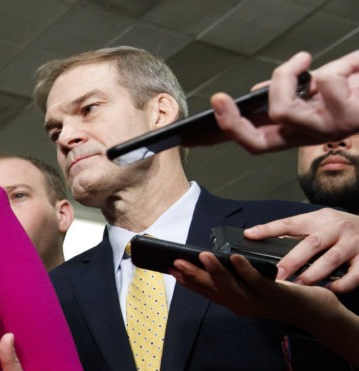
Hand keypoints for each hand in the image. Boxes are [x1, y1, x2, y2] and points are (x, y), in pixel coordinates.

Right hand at [171, 252, 334, 323]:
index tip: (172, 269)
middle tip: (177, 262)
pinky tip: (235, 257)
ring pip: (232, 286)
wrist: (315, 312)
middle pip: (214, 290)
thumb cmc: (283, 297)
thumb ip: (237, 282)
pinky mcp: (276, 295)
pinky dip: (244, 269)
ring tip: (203, 256)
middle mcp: (242, 305)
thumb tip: (217, 264)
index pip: (206, 292)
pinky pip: (257, 281)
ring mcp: (258, 302)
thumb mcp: (255, 290)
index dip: (188, 281)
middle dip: (194, 276)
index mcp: (235, 303)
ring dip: (216, 271)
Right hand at [210, 50, 358, 153]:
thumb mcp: (316, 84)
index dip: (226, 135)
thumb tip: (258, 91)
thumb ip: (289, 89)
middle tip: (218, 98)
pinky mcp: (348, 120)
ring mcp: (327, 131)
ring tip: (303, 59)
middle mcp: (309, 135)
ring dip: (287, 75)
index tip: (194, 130)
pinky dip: (336, 66)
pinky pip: (324, 82)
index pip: (255, 139)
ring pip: (282, 110)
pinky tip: (350, 70)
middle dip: (231, 122)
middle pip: (256, 143)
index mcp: (299, 129)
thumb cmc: (355, 84)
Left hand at [243, 209, 358, 291]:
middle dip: (292, 261)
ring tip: (298, 286)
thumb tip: (260, 240)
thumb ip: (295, 233)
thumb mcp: (318, 223)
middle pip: (311, 243)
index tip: (249, 235)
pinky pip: (355, 274)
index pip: (290, 223)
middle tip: (276, 276)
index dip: (269, 229)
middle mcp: (336, 228)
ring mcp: (353, 243)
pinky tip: (330, 290)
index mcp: (319, 219)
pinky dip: (342, 284)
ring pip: (331, 259)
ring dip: (313, 275)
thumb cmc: (339, 230)